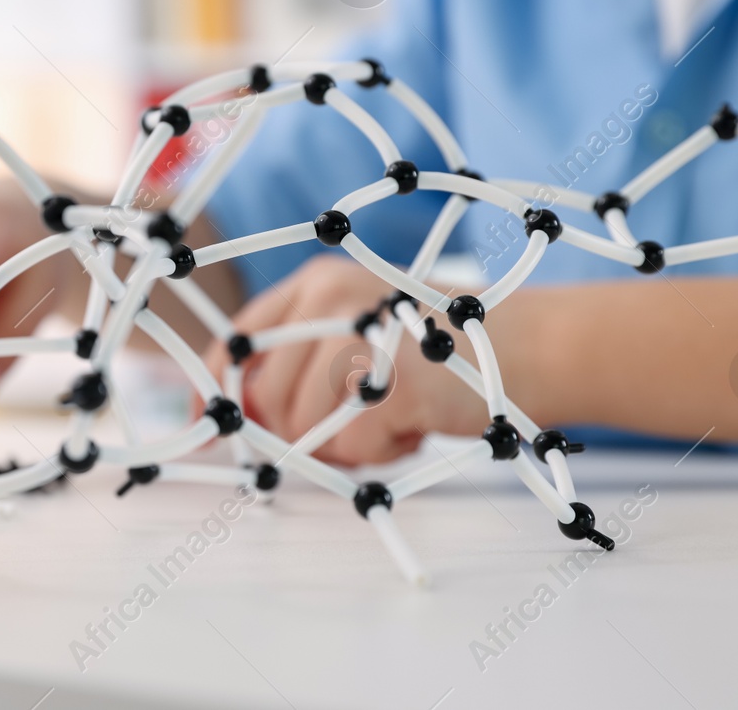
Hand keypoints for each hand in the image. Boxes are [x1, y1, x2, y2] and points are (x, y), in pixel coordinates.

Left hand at [202, 254, 489, 464]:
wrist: (530, 347)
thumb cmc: (445, 351)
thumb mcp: (365, 332)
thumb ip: (306, 361)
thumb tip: (241, 418)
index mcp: (318, 283)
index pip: (239, 341)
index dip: (217, 390)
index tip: (207, 427)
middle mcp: (329, 299)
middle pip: (267, 400)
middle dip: (302, 433)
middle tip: (362, 421)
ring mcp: (357, 337)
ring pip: (302, 430)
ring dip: (348, 445)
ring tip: (396, 417)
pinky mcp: (387, 381)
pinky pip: (351, 449)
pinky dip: (381, 454)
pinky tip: (415, 427)